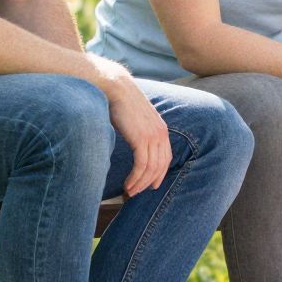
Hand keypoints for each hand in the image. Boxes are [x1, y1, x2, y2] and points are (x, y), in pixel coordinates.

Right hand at [90, 62, 171, 196]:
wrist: (116, 88)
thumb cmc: (120, 102)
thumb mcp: (135, 119)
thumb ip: (138, 132)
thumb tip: (133, 143)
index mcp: (161, 129)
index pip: (165, 157)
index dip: (159, 174)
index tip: (150, 185)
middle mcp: (161, 134)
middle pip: (160, 166)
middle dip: (149, 182)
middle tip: (137, 193)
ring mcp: (153, 137)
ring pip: (151, 168)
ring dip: (140, 183)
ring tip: (129, 192)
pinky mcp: (142, 139)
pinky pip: (142, 166)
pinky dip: (136, 178)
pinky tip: (128, 185)